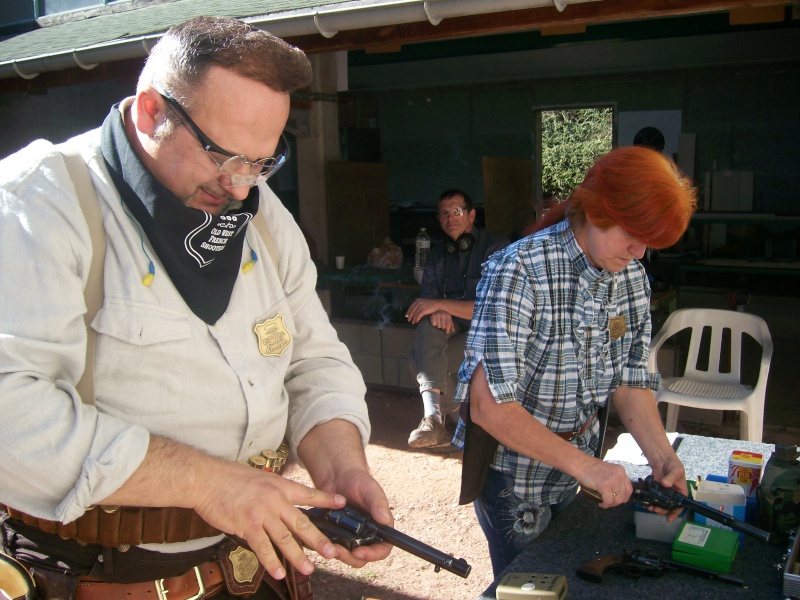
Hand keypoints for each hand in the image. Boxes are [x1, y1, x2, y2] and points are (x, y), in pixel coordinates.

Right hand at [192, 461, 345, 579]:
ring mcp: (261, 513)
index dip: (326, 500)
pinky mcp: (247, 526)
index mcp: (279, 486)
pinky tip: (279, 572)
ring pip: (285, 539)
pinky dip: (272, 562)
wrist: (207, 479)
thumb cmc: (230, 478)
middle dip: (319, 540)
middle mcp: (275, 500)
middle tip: (332, 552)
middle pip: (302, 523)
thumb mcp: (260, 478)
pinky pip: (263, 547)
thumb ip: (274, 491)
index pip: (308, 494)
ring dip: (298, 556)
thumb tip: (283, 503)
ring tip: (309, 569)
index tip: (342, 504)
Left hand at [316, 468, 393, 566]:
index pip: (382, 549)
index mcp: (380, 527)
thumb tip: (385, 520)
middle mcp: (367, 535)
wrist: (337, 475)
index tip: (360, 552)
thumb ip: (378, 503)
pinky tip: (321, 541)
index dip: (373, 555)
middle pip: (363, 558)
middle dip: (351, 558)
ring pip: (347, 556)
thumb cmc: (358, 480)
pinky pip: (333, 547)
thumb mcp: (370, 489)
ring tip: (329, 547)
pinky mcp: (336, 535)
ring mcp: (351, 537)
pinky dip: (328, 547)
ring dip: (339, 555)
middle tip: (339, 551)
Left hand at [405, 298, 440, 323]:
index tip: (406, 316)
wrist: (437, 304)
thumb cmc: (431, 304)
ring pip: (415, 314)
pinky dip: (417, 319)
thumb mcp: (423, 303)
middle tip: (408, 320)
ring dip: (413, 319)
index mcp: (417, 300)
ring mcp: (421, 306)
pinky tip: (417, 321)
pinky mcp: (424, 310)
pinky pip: (418, 316)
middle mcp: (418, 303)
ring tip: (413, 322)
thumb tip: (413, 312)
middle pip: (412, 311)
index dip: (408, 312)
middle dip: (410, 316)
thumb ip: (418, 306)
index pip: (411, 307)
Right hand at [577, 458, 632, 508]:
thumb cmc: (591, 467)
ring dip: (610, 504)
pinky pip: (608, 500)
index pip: (629, 489)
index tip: (618, 500)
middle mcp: (620, 475)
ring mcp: (613, 480)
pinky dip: (605, 504)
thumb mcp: (609, 471)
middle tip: (609, 502)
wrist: (581, 464)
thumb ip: (615, 479)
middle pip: (624, 495)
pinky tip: (601, 503)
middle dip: (616, 502)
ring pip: (617, 500)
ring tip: (604, 503)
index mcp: (621, 471)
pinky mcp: (605, 486)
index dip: (624, 497)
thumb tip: (617, 492)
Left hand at [647, 455, 687, 520]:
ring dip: (654, 507)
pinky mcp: (654, 489)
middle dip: (662, 510)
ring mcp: (663, 493)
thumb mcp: (676, 471)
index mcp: (680, 493)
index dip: (675, 513)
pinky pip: (652, 497)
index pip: (679, 506)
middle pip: (668, 507)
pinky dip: (648, 501)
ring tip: (649, 506)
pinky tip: (644, 502)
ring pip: (659, 504)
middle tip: (655, 509)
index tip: (669, 519)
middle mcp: (672, 495)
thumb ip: (671, 477)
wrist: (662, 459)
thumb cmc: (673, 465)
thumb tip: (665, 484)